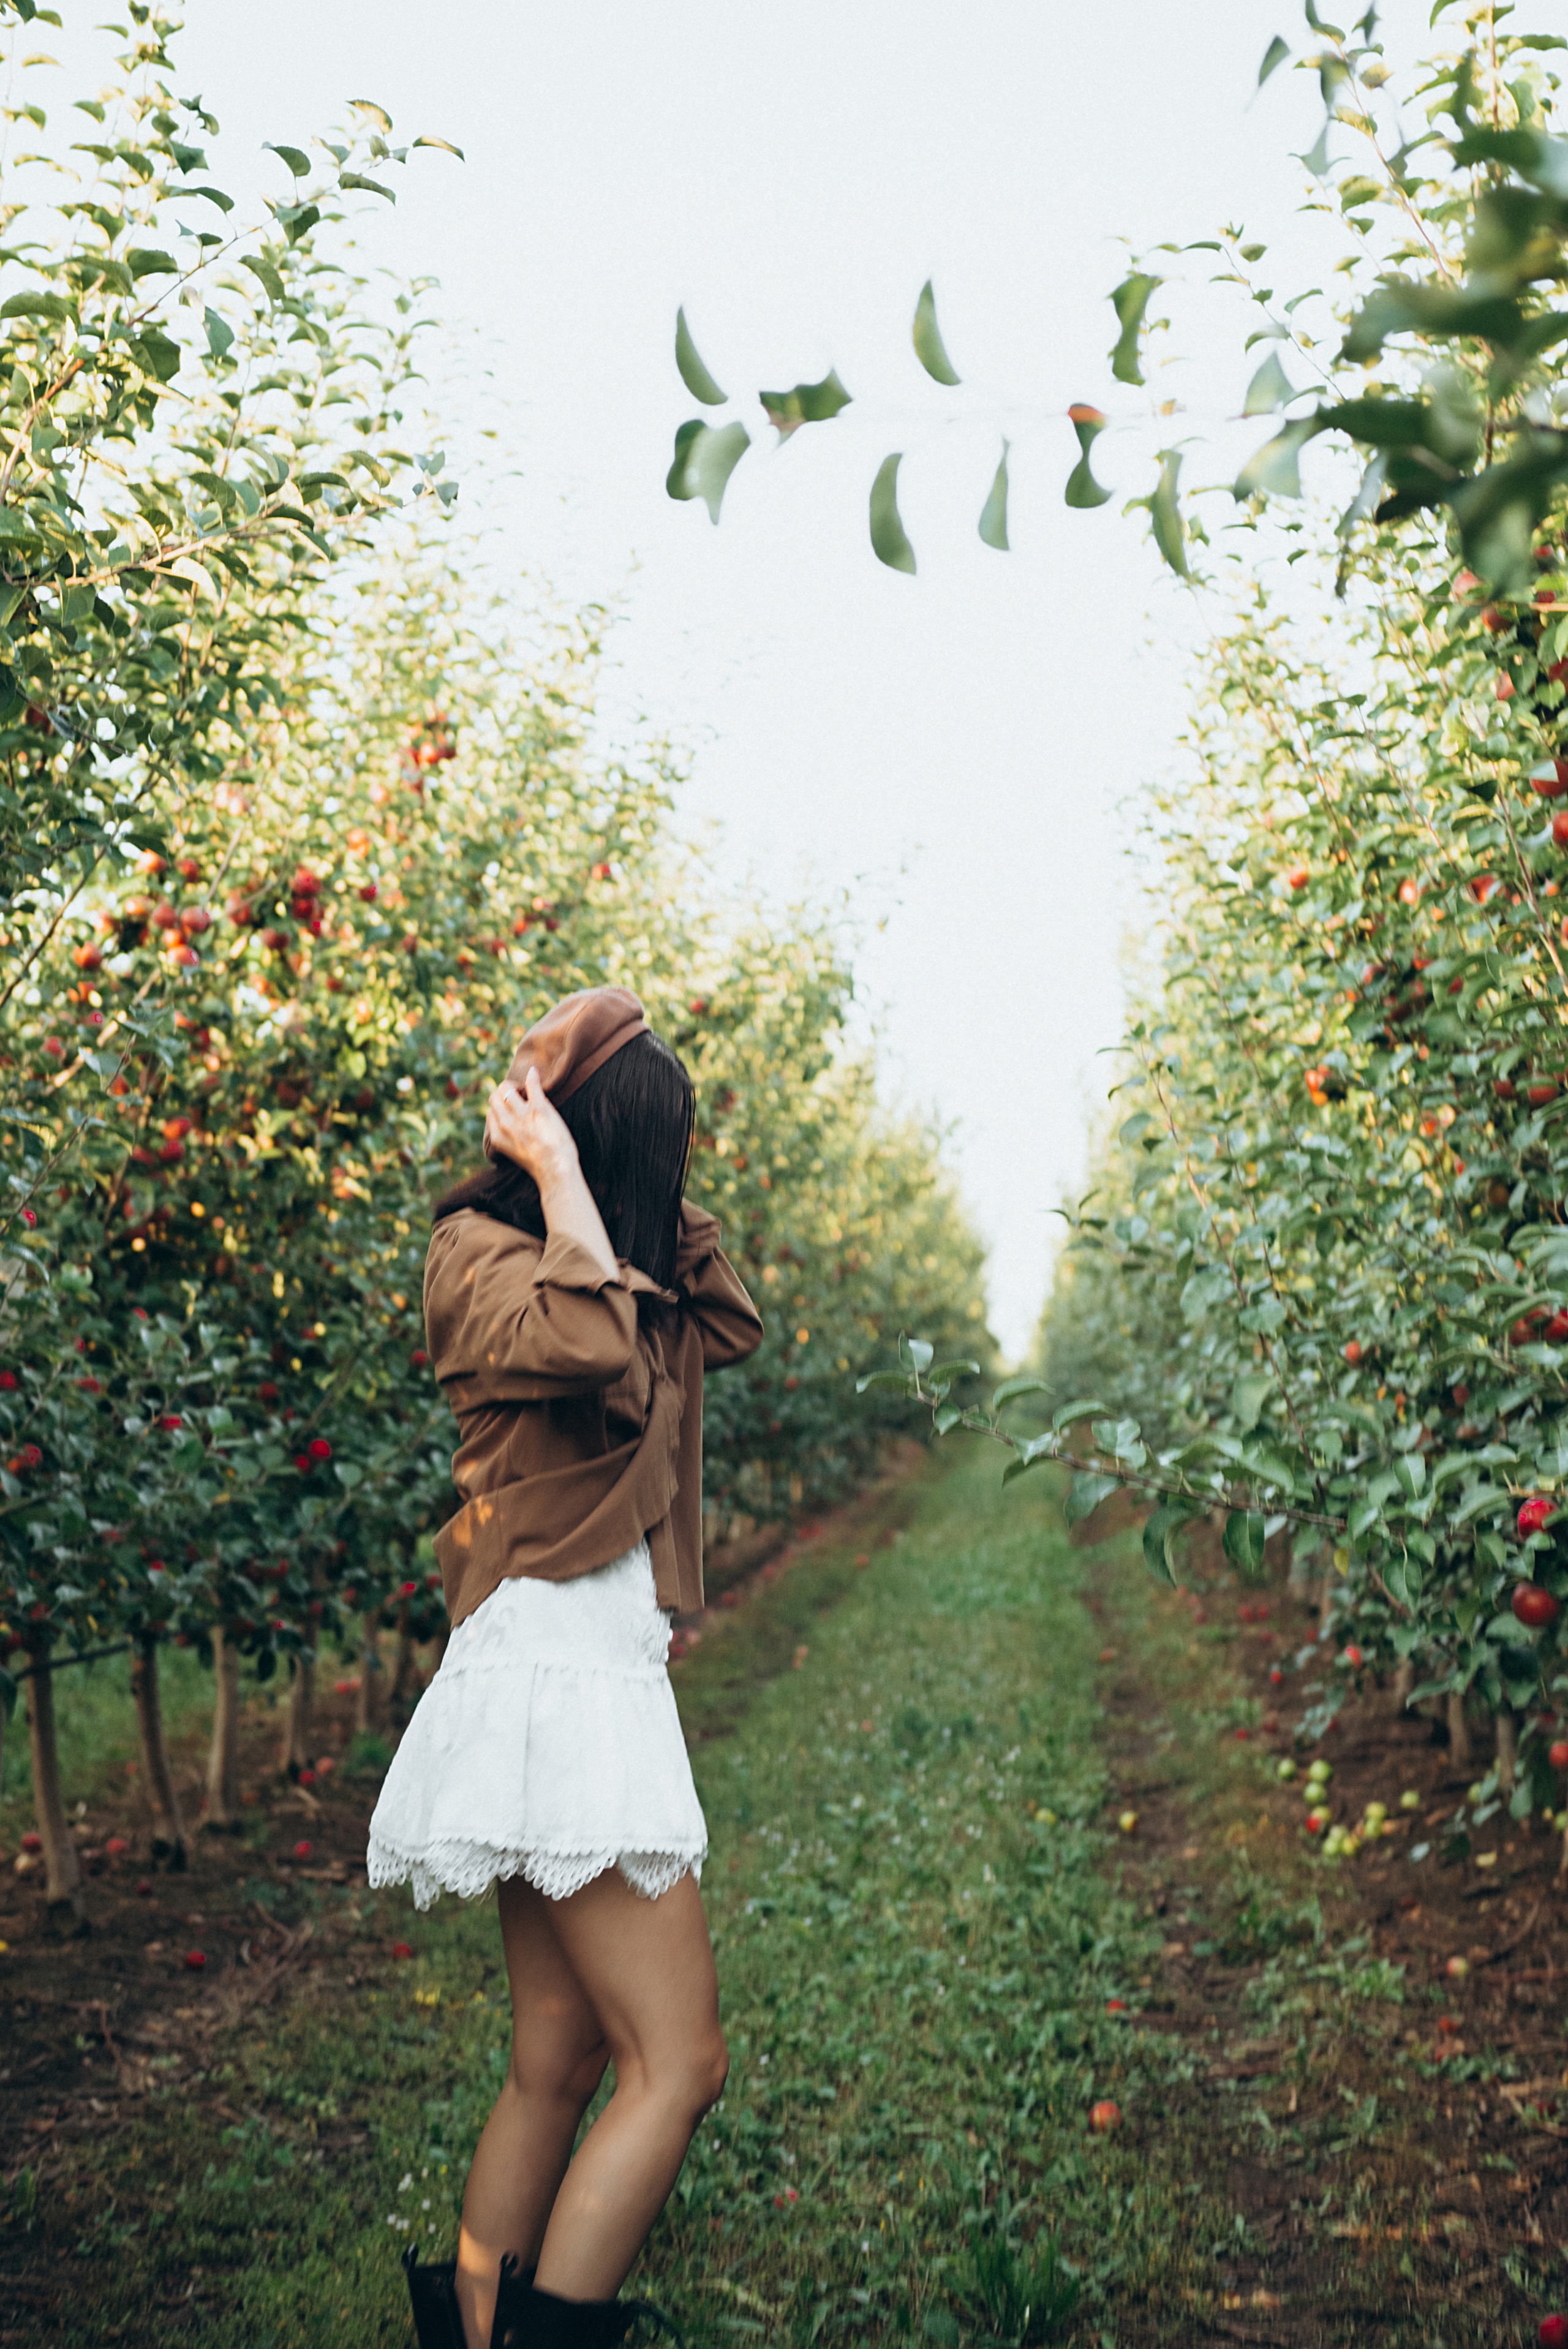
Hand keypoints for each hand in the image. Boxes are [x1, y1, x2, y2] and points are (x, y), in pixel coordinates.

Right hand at [484, 1066, 578, 1190]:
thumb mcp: (515, 1153)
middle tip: (517, 1094)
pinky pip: (531, 1085)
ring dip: (515, 1085)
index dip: (500, 1107)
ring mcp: (521, 1115)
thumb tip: (509, 1129)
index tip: (511, 1108)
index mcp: (498, 1137)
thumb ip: (509, 1138)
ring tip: (525, 1088)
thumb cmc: (540, 1166)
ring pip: (507, 1089)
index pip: (490, 1112)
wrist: (555, 1171)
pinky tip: (533, 1072)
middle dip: (503, 1093)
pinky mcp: (538, 1109)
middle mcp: (505, 1124)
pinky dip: (532, 1076)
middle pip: (494, 1097)